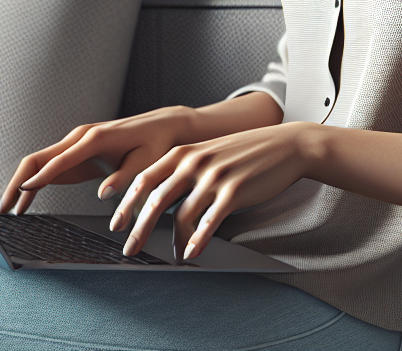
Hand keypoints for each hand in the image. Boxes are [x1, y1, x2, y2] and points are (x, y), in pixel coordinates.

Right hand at [0, 106, 194, 215]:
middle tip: (2, 209)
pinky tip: (25, 203)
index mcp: (94, 140)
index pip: (58, 160)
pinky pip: (48, 167)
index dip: (38, 178)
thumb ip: (124, 177)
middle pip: (37, 159)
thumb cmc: (154, 145)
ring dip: (20, 185)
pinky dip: (34, 184)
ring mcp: (75, 144)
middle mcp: (79, 138)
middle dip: (17, 183)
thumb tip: (104, 193)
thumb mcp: (145, 163)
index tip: (19, 194)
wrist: (161, 127)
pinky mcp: (76, 153)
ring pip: (38, 163)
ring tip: (6, 211)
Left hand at [112, 121, 313, 261]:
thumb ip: (186, 170)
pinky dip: (197, 240)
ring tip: (172, 256)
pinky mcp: (235, 190)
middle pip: (156, 199)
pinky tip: (192, 252)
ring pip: (182, 214)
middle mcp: (195, 161)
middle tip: (130, 249)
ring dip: (173, 241)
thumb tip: (161, 199)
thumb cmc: (246, 152)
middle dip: (139, 228)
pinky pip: (209, 221)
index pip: (145, 178)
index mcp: (185, 151)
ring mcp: (215, 175)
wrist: (285, 144)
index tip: (116, 224)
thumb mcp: (210, 152)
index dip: (127, 203)